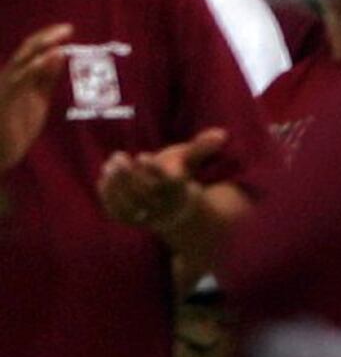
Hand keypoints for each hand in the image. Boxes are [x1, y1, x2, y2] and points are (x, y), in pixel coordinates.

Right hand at [0, 24, 67, 179]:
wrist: (0, 153)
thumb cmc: (18, 126)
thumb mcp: (38, 98)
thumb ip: (46, 78)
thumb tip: (59, 53)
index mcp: (18, 76)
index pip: (31, 50)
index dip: (47, 37)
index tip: (67, 28)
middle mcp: (8, 78)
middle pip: (25, 51)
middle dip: (45, 37)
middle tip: (68, 28)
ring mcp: (4, 89)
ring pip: (20, 63)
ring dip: (39, 50)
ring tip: (59, 41)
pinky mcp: (4, 102)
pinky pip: (18, 81)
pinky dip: (33, 68)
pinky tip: (48, 59)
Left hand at [98, 127, 220, 234]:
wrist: (175, 211)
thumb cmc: (180, 178)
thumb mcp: (191, 162)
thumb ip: (202, 147)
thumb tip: (221, 134)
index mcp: (181, 192)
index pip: (168, 183)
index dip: (154, 170)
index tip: (142, 155)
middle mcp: (165, 207)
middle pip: (145, 193)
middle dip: (129, 174)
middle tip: (118, 156)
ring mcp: (147, 217)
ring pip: (130, 204)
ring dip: (117, 185)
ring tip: (108, 165)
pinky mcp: (132, 222)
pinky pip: (118, 213)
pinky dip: (109, 197)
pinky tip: (103, 180)